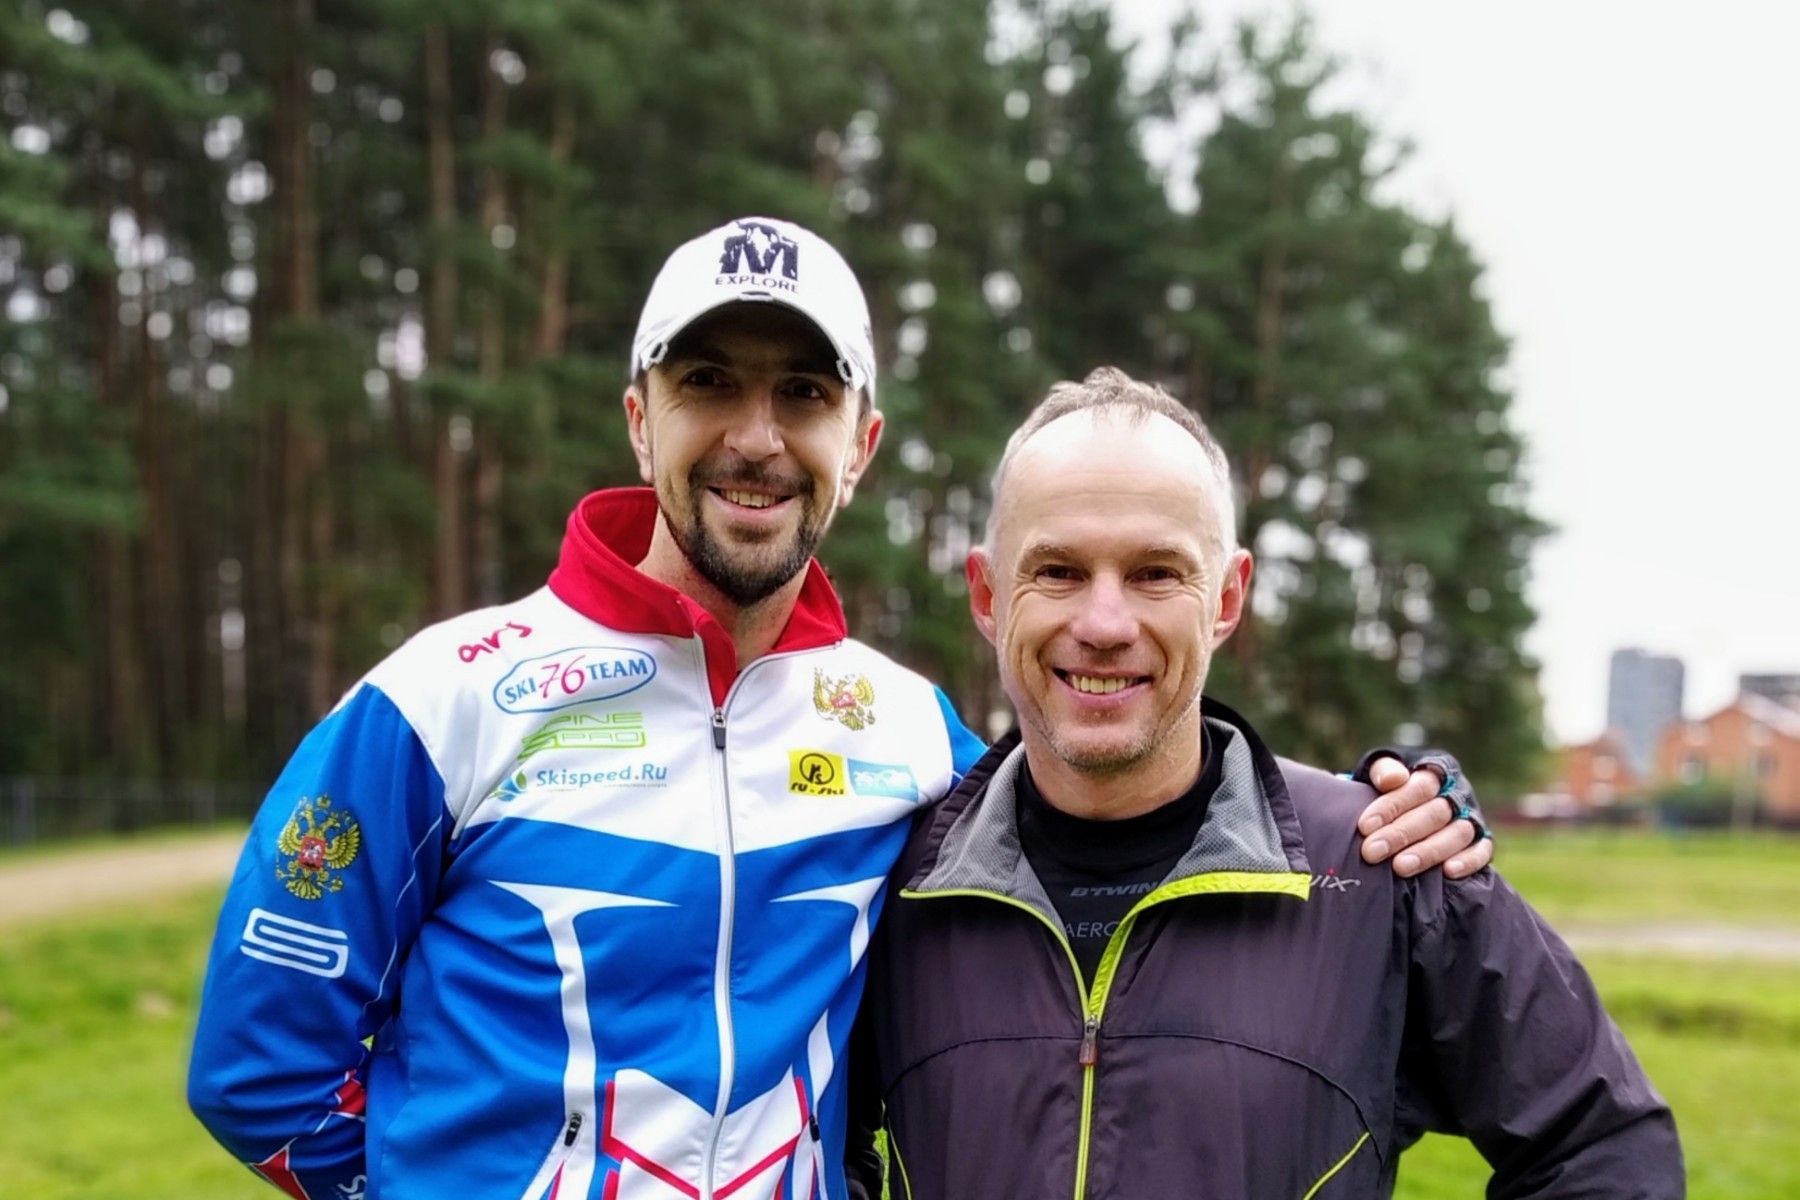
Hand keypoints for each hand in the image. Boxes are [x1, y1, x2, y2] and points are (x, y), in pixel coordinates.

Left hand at [1357, 757, 1492, 878]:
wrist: (1404, 812)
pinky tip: (1448, 872)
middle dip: (1401, 834)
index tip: (1365, 826)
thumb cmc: (1388, 792)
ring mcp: (1472, 818)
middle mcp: (1457, 794)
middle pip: (1435, 813)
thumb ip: (1383, 771)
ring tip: (1400, 867)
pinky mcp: (1482, 842)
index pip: (1419, 787)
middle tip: (1372, 852)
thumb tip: (1392, 779)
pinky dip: (1468, 861)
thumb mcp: (1380, 774)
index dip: (1392, 806)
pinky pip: (1482, 851)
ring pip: (1458, 834)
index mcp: (1435, 772)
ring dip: (1429, 851)